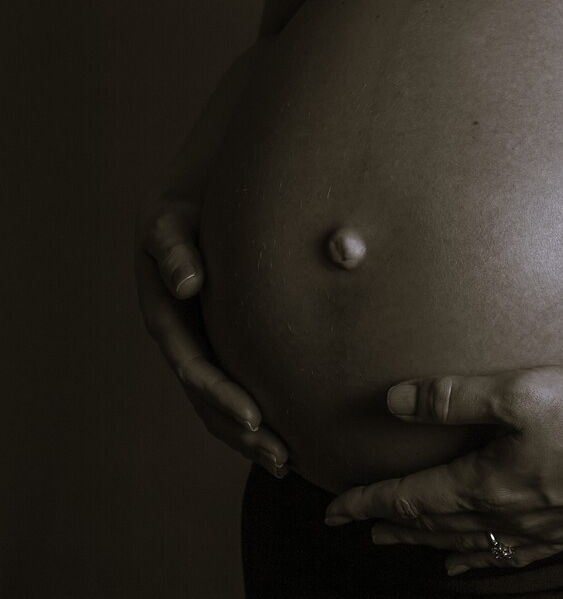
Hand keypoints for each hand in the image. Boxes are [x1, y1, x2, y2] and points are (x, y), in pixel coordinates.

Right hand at [135, 189, 288, 476]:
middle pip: (208, 400)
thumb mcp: (170, 221)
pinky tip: (290, 438)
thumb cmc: (184, 211)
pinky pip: (237, 390)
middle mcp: (181, 339)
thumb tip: (188, 283)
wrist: (193, 207)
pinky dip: (256, 419)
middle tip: (282, 456)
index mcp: (167, 314)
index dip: (223, 395)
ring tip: (287, 462)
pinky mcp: (221, 347)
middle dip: (243, 431)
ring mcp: (200, 347)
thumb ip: (175, 249)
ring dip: (249, 438)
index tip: (256, 418)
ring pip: (220, 406)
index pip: (195, 366)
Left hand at [324, 366, 562, 575]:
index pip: (412, 498)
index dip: (369, 502)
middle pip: (436, 525)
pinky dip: (485, 560)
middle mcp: (508, 515)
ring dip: (431, 543)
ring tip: (404, 546)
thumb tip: (393, 400)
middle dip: (393, 524)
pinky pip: (515, 556)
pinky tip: (479, 562)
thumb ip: (451, 396)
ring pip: (470, 544)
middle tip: (361, 526)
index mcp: (487, 483)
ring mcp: (541, 528)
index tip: (335, 509)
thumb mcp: (514, 392)